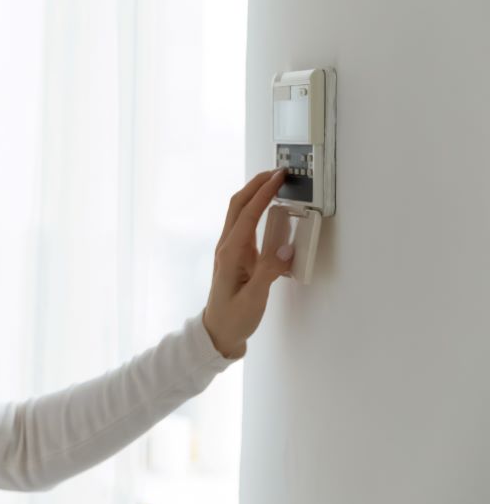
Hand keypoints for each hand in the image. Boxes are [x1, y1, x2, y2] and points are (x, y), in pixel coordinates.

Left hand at [202, 169, 294, 358]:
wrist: (218, 331)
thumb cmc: (233, 318)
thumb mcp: (254, 298)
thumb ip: (269, 273)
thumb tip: (286, 249)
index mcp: (230, 254)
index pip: (247, 215)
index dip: (262, 193)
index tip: (278, 177)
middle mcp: (226, 246)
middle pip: (238, 205)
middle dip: (256, 184)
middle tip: (277, 171)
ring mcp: (229, 249)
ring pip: (239, 212)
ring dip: (255, 193)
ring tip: (274, 182)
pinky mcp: (235, 254)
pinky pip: (245, 224)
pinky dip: (256, 209)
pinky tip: (268, 208)